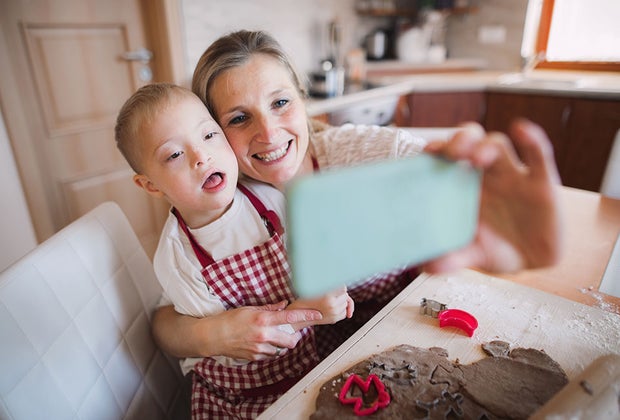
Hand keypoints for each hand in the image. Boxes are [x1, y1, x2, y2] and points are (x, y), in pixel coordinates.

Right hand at [151, 301, 322, 360]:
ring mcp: (260, 348)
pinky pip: (270, 355)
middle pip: (291, 340)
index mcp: (264, 319)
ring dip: (281, 343)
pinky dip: (270, 349)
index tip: (318, 315)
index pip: (291, 317)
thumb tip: (284, 305)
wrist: (214, 336)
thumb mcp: (250, 308)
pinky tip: (261, 342)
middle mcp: (264, 335)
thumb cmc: (230, 319)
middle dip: (294, 336)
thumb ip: (269, 308)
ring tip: (271, 336)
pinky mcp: (255, 357)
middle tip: (289, 330)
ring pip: (281, 349)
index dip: (307, 315)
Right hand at [288, 286, 353, 327]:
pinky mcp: (334, 319)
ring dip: (341, 301)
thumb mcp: (315, 288)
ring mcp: (334, 314)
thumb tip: (341, 284)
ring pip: (346, 303)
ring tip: (329, 300)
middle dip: (340, 293)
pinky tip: (332, 306)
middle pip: (345, 295)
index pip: (343, 288)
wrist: (298, 316)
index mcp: (327, 297)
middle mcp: (332, 306)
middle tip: (330, 293)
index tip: (335, 285)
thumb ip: (329, 285)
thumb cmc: (305, 300)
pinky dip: (341, 309)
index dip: (339, 286)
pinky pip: (344, 311)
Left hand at [422, 119, 562, 272]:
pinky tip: (522, 130)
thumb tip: (426, 267)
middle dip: (459, 140)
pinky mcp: (541, 182)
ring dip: (485, 146)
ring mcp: (513, 175)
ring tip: (476, 158)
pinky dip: (532, 139)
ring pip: (498, 144)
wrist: (532, 262)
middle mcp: (485, 175)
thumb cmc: (496, 250)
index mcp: (463, 186)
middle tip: (450, 152)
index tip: (427, 152)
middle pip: (471, 141)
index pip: (447, 158)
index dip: (437, 149)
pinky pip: (539, 154)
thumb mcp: (472, 255)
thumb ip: (451, 259)